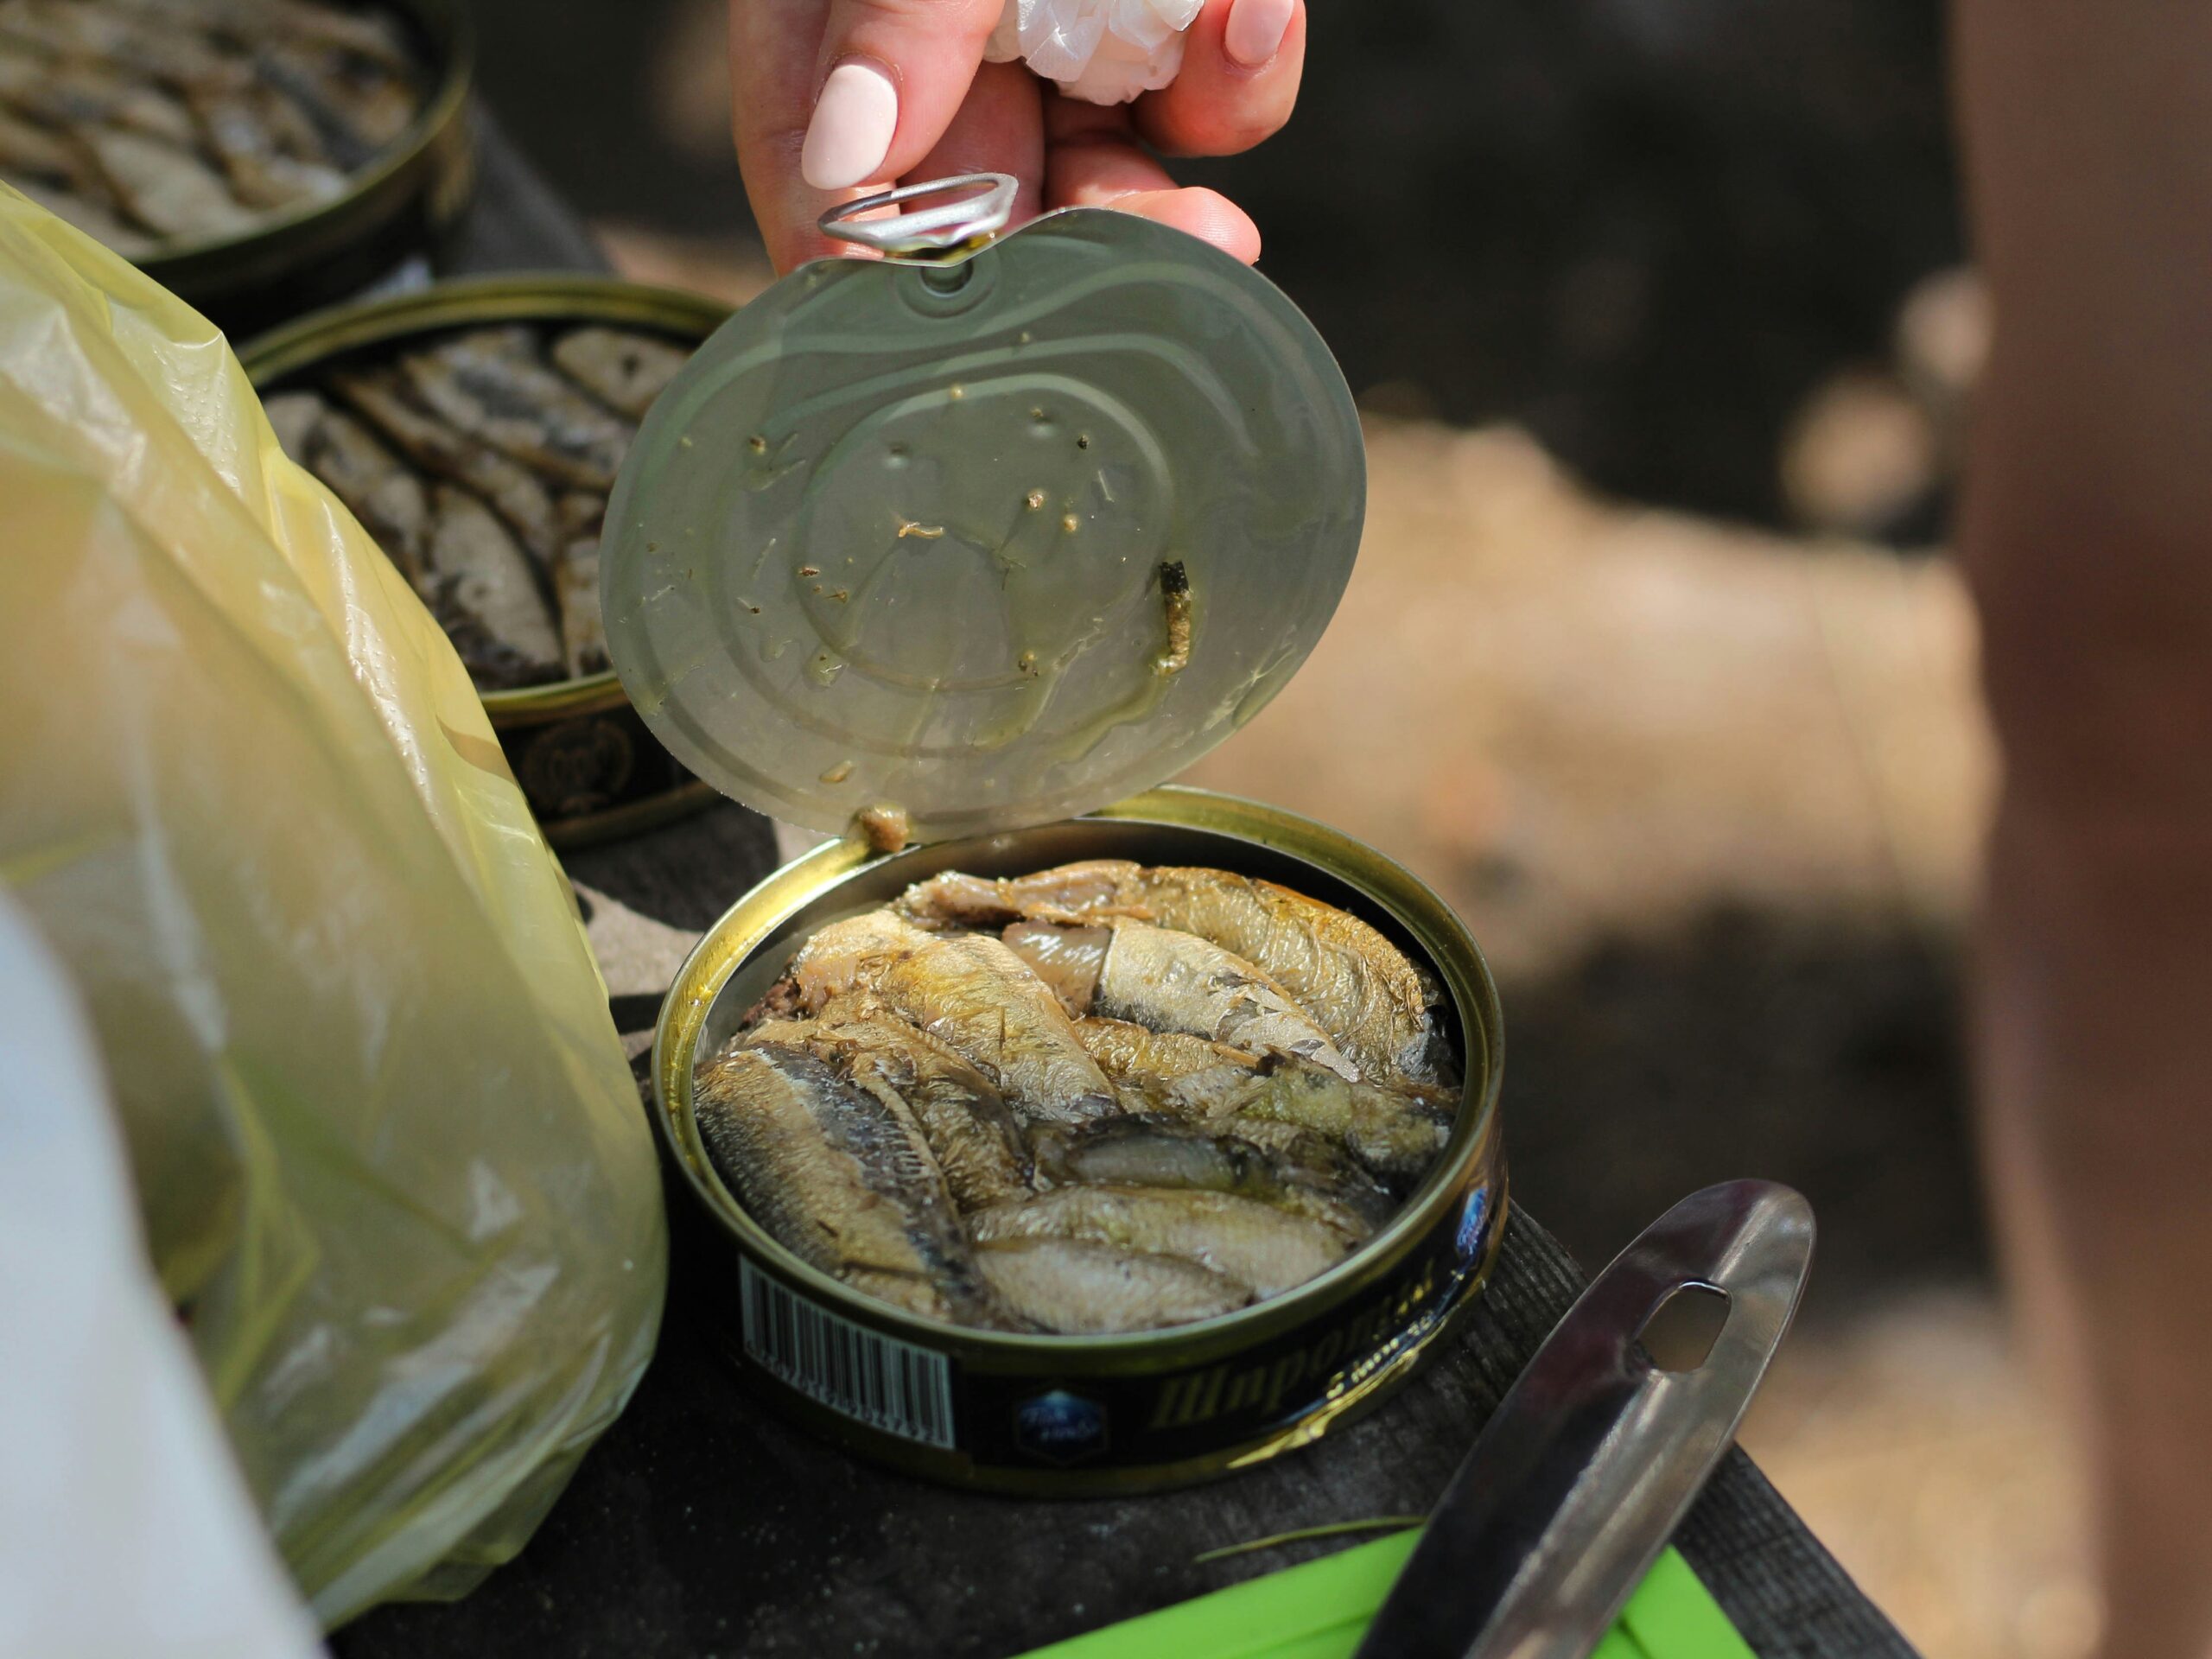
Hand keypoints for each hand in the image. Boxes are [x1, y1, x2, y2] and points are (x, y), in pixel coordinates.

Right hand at [728, 0, 1305, 271]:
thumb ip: (892, 8)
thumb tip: (846, 164)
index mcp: (838, 42)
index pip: (835, 206)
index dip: (883, 282)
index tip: (941, 326)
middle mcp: (948, 65)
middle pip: (996, 223)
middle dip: (1074, 261)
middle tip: (1151, 271)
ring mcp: (1065, 47)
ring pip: (1121, 178)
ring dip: (1172, 202)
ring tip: (1215, 219)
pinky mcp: (1176, 21)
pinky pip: (1218, 88)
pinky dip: (1243, 62)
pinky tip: (1251, 10)